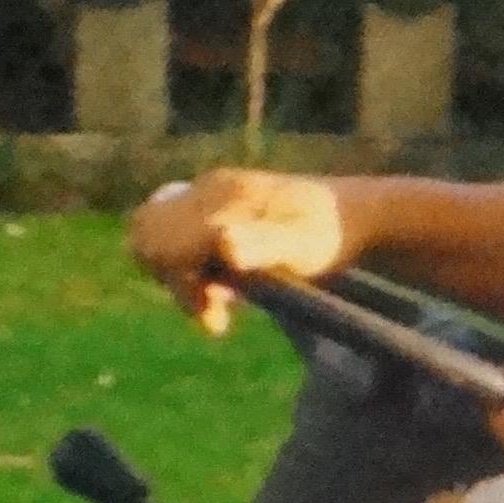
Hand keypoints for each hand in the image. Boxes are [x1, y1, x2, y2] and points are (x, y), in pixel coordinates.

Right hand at [127, 168, 350, 334]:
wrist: (356, 217)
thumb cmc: (329, 235)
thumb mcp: (301, 246)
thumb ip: (261, 244)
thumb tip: (223, 242)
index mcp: (221, 198)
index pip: (159, 238)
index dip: (177, 281)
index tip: (215, 312)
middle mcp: (208, 190)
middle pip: (147, 233)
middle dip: (170, 277)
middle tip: (214, 306)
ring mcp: (211, 197)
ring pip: (158, 236)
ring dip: (178, 275)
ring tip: (220, 301)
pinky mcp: (218, 210)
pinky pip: (179, 236)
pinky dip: (190, 267)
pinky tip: (225, 286)